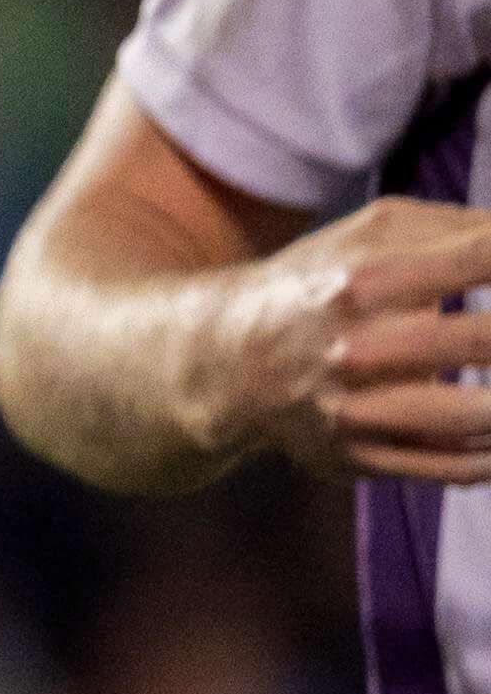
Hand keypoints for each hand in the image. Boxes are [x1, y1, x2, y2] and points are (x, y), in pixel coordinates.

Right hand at [235, 195, 490, 482]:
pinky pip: (452, 467)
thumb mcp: (374, 231)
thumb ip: (461, 226)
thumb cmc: (323, 283)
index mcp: (368, 276)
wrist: (228, 358)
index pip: (482, 257)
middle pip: (484, 339)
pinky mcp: (355, 457)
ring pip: (474, 419)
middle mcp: (358, 345)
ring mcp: (355, 409)